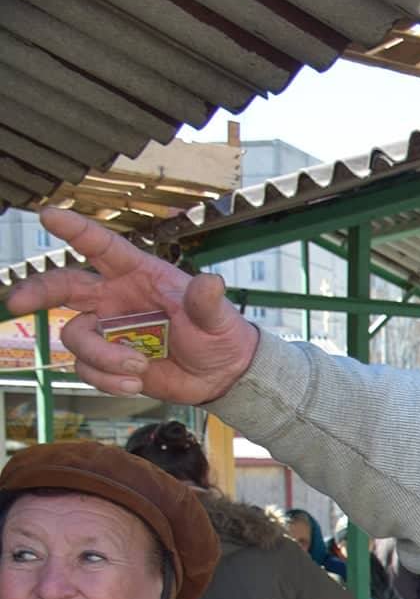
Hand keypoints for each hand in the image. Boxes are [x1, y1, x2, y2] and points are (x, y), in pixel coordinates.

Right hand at [3, 207, 259, 404]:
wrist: (221, 374)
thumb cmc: (218, 334)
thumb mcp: (218, 317)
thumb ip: (207, 301)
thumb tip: (211, 282)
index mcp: (138, 274)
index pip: (101, 246)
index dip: (75, 229)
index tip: (48, 214)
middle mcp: (115, 298)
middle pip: (63, 286)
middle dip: (37, 291)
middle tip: (16, 302)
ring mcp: (108, 330)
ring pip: (76, 337)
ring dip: (102, 357)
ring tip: (139, 369)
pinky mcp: (108, 361)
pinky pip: (87, 369)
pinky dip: (107, 380)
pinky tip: (135, 384)